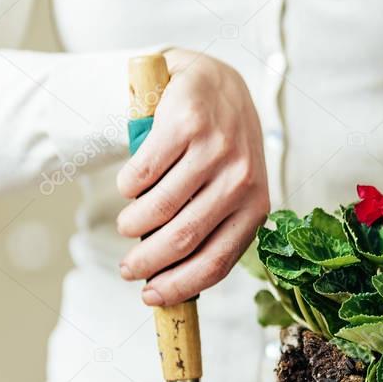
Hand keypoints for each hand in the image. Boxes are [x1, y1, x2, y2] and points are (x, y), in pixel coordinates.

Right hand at [116, 49, 269, 304]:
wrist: (215, 84)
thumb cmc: (218, 152)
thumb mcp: (230, 192)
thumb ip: (212, 229)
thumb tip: (170, 283)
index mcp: (256, 206)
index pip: (216, 262)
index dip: (179, 286)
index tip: (150, 297)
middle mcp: (241, 179)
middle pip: (182, 239)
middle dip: (146, 263)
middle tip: (126, 270)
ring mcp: (216, 149)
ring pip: (159, 208)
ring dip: (133, 225)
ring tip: (127, 226)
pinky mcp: (187, 122)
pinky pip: (143, 173)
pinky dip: (128, 187)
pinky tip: (130, 187)